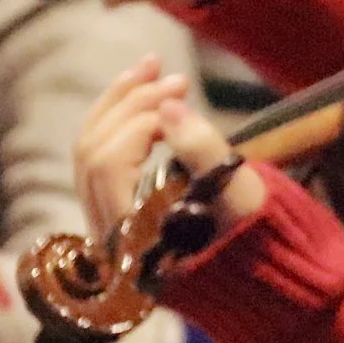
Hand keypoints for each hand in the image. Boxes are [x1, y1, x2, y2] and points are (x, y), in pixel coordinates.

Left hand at [75, 54, 265, 240]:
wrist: (256, 274)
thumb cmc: (254, 239)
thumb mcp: (242, 198)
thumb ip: (204, 151)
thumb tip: (168, 107)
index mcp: (132, 237)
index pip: (111, 162)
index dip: (141, 121)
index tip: (184, 98)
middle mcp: (107, 234)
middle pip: (91, 151)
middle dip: (127, 101)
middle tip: (168, 71)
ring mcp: (105, 223)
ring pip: (88, 150)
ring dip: (117, 103)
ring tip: (151, 68)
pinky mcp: (113, 211)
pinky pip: (98, 156)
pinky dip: (116, 120)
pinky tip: (141, 96)